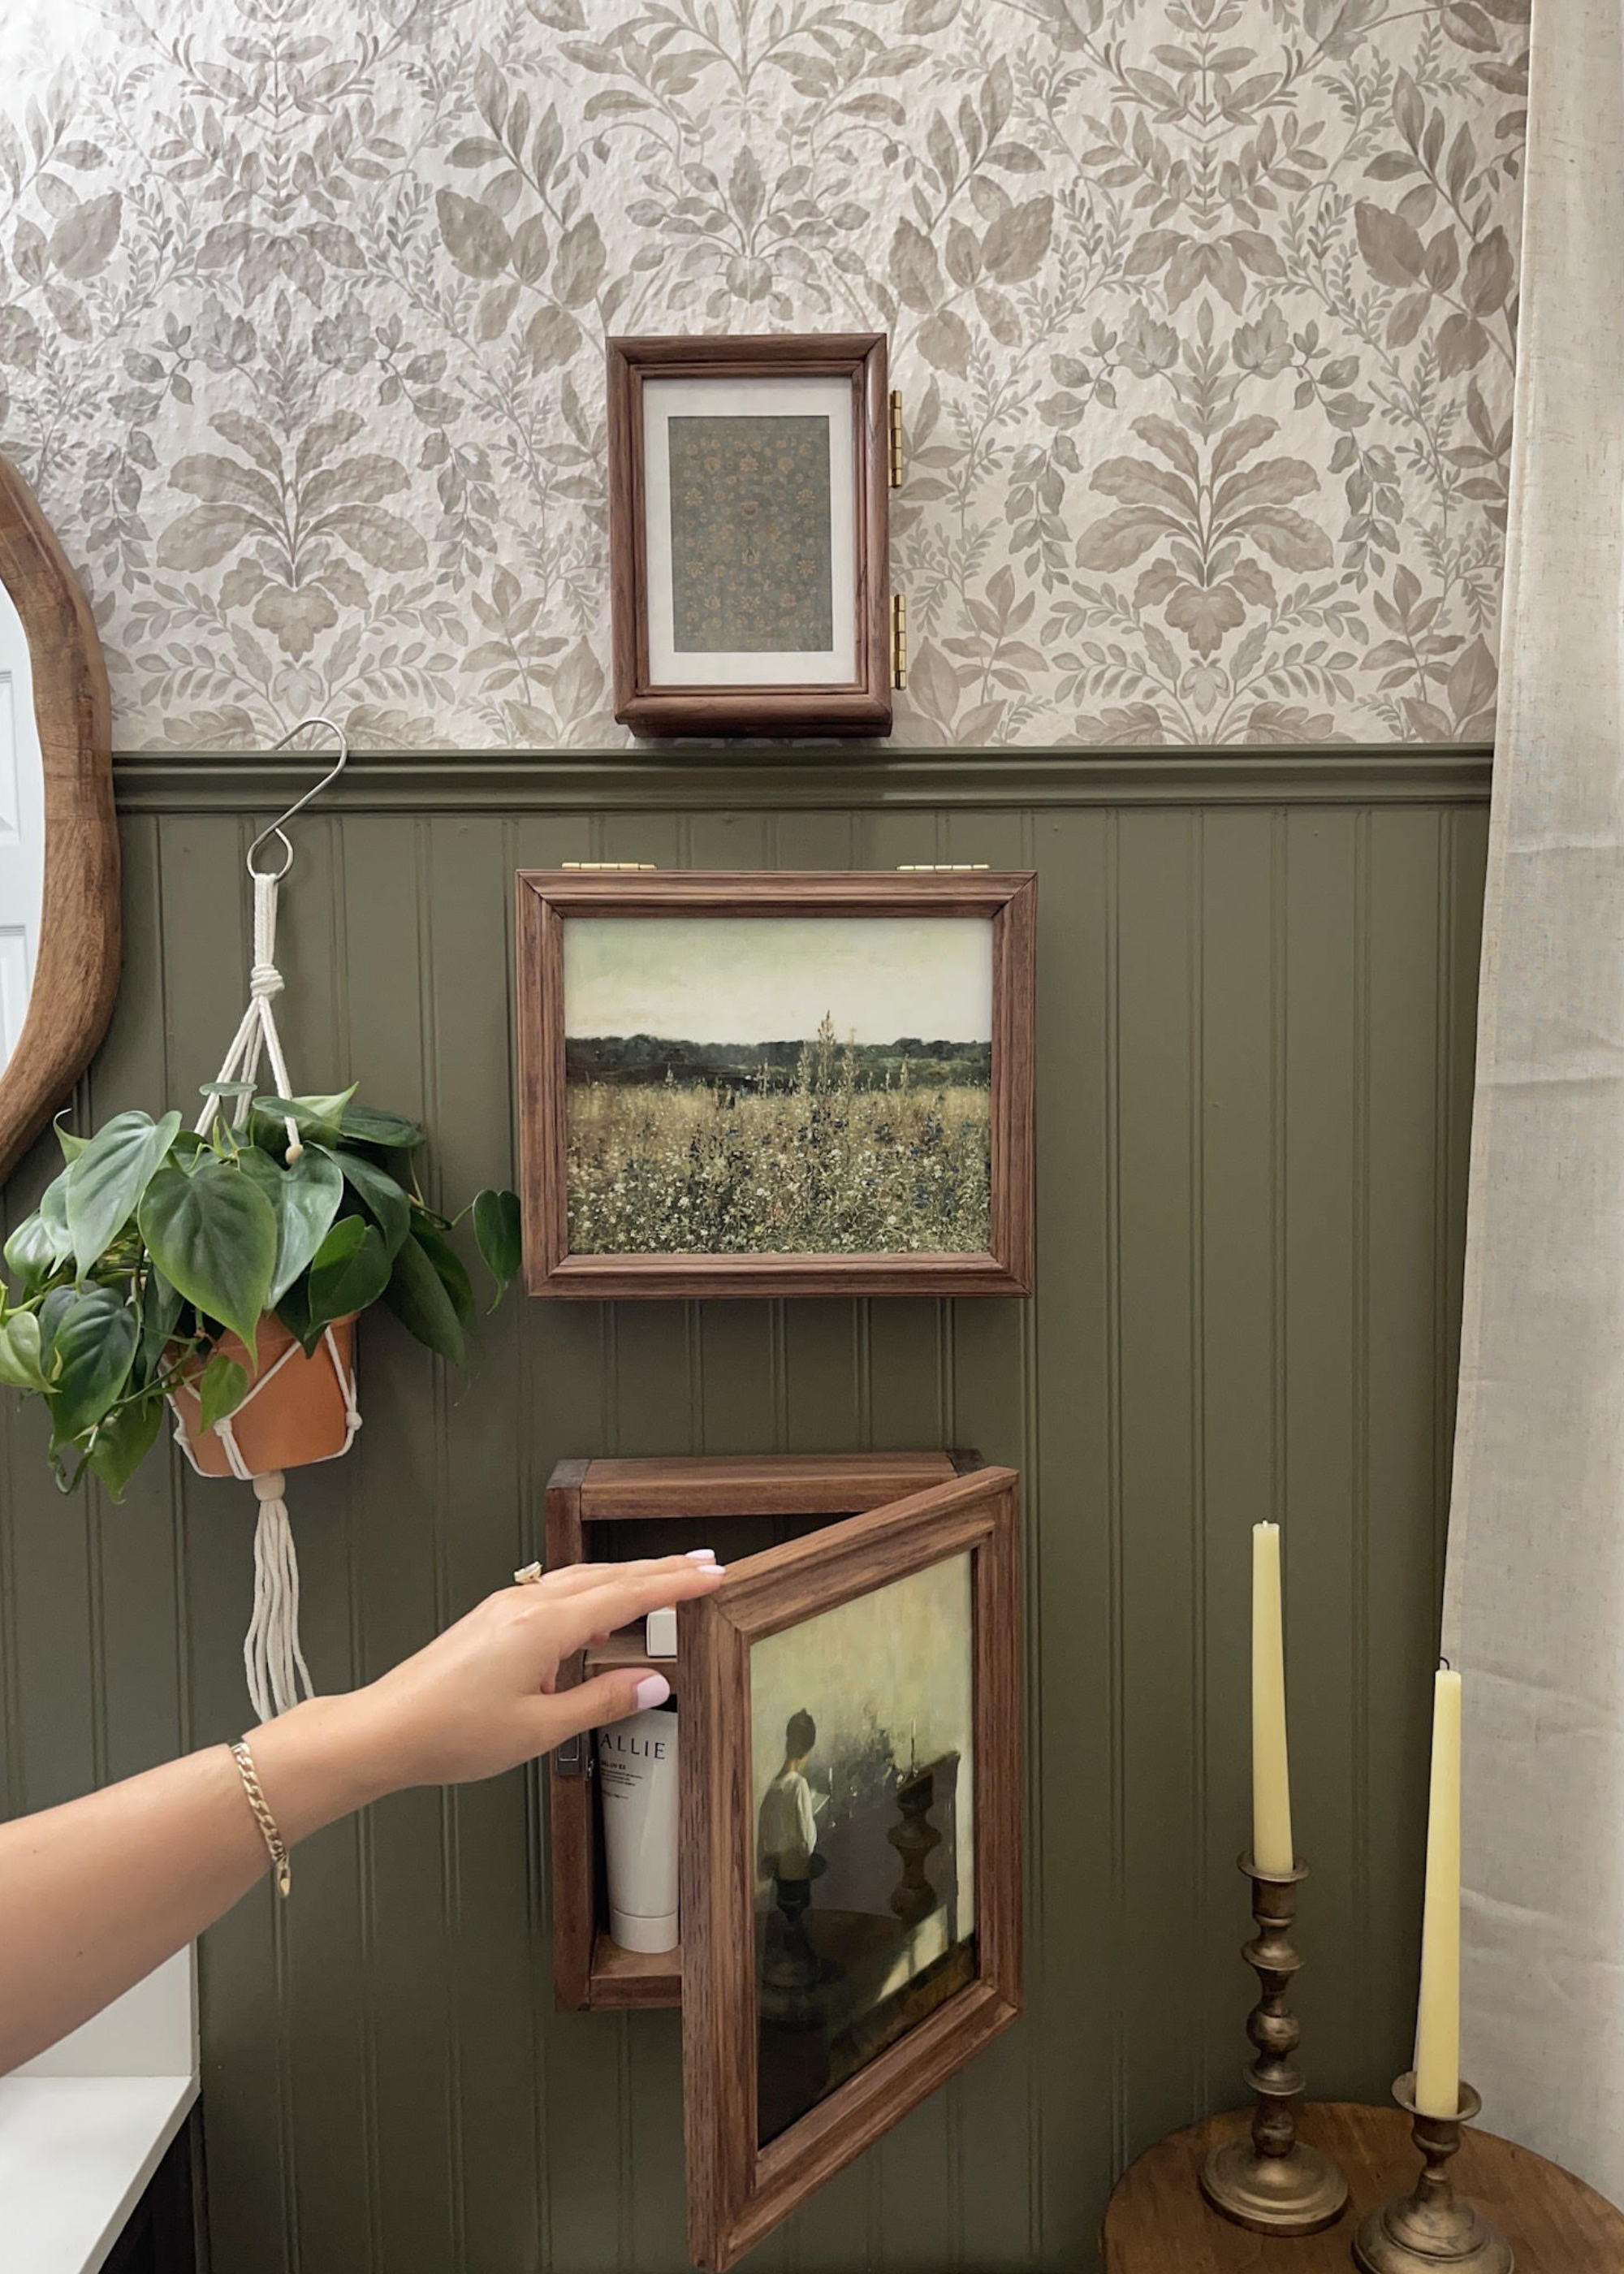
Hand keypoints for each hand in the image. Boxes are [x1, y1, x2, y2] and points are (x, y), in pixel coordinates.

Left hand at [328, 1553, 723, 1792]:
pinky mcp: (493, 1619)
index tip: (712, 1574)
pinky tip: (600, 1614)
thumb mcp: (539, 1729)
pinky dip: (593, 1593)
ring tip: (664, 1582)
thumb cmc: (451, 1733)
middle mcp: (526, 1604)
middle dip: (660, 1570)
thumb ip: (600, 1701)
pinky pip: (556, 1592)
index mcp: (544, 1626)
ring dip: (627, 1578)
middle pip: (608, 1576)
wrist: (385, 1728)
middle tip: (703, 1564)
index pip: (626, 1595)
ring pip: (582, 1579)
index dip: (674, 1585)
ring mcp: (507, 1607)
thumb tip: (652, 1685)